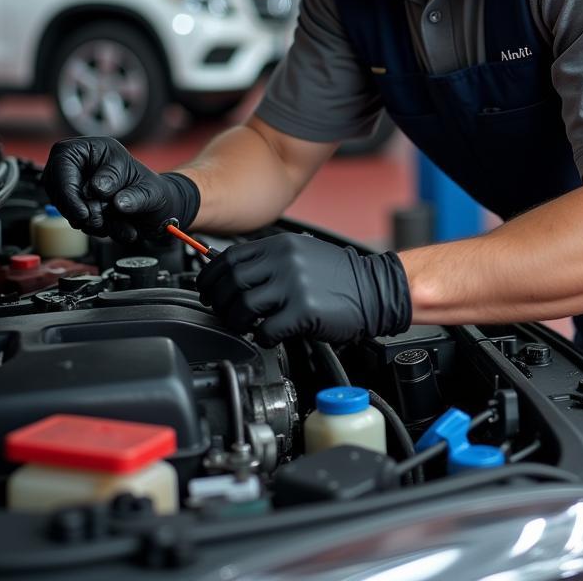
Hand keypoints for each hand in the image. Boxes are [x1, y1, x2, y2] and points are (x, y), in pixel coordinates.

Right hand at [42, 136, 199, 242]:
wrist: (159, 209)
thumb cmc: (155, 192)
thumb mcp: (152, 192)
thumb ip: (135, 195)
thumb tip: (113, 199)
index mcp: (97, 148)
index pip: (63, 162)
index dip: (67, 190)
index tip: (83, 213)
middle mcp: (83, 164)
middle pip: (59, 188)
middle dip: (79, 211)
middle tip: (101, 223)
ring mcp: (78, 184)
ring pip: (66, 207)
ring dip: (91, 222)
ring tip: (120, 226)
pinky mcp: (78, 203)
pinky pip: (75, 219)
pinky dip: (95, 228)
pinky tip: (117, 229)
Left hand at [196, 232, 411, 346]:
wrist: (375, 289)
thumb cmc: (339, 277)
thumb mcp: (302, 254)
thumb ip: (270, 260)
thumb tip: (233, 275)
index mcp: (280, 245)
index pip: (229, 259)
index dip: (211, 279)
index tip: (207, 291)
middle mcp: (284, 261)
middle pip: (230, 283)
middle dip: (219, 303)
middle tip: (223, 313)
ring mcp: (293, 285)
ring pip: (242, 307)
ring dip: (237, 322)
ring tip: (245, 327)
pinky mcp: (303, 311)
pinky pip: (265, 330)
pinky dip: (261, 337)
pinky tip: (269, 336)